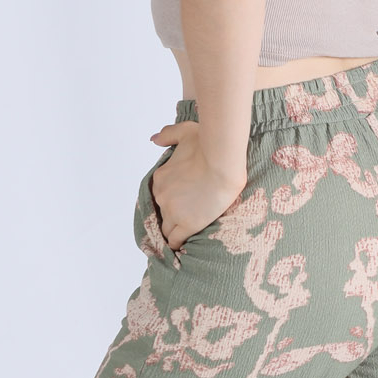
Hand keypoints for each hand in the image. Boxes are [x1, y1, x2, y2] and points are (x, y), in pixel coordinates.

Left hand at [149, 120, 245, 251]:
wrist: (222, 163)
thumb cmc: (207, 146)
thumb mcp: (184, 132)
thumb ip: (167, 135)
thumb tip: (154, 139)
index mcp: (161, 177)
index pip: (161, 195)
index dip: (172, 200)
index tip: (182, 203)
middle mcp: (162, 195)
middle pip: (164, 212)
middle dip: (174, 214)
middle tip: (189, 216)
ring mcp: (173, 211)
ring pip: (167, 228)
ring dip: (174, 230)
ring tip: (185, 234)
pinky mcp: (186, 224)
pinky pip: (175, 239)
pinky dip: (177, 243)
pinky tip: (182, 246)